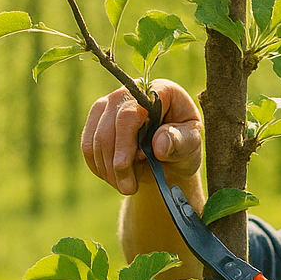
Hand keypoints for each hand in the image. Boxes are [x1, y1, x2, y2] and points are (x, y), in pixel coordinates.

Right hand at [82, 79, 203, 195]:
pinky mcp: (97, 118)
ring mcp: (110, 103)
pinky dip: (99, 166)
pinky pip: (87, 146)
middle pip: (108, 127)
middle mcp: (131, 91)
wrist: (171, 156)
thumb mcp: (192, 146)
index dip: (124, 142)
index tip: (124, 167)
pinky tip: (115, 178)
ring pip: (95, 139)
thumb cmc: (184, 147)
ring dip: (107, 169)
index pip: (130, 113)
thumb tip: (160, 145)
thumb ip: (180, 142)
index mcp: (159, 91)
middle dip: (115, 163)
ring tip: (126, 186)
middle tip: (129, 188)